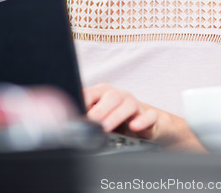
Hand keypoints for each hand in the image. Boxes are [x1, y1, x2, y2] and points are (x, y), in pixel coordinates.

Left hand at [84, 83, 204, 149]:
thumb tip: (70, 119)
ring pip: (129, 104)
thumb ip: (87, 115)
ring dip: (116, 115)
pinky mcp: (150, 116)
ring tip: (106, 127)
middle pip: (112, 96)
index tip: (76, 110)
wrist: (147, 124)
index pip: (93, 92)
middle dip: (100, 109)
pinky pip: (149, 115)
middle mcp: (120, 96)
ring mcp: (136, 105)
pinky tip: (134, 126)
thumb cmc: (118, 119)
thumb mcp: (100, 117)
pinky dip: (142, 120)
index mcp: (104, 93)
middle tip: (90, 122)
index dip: (85, 100)